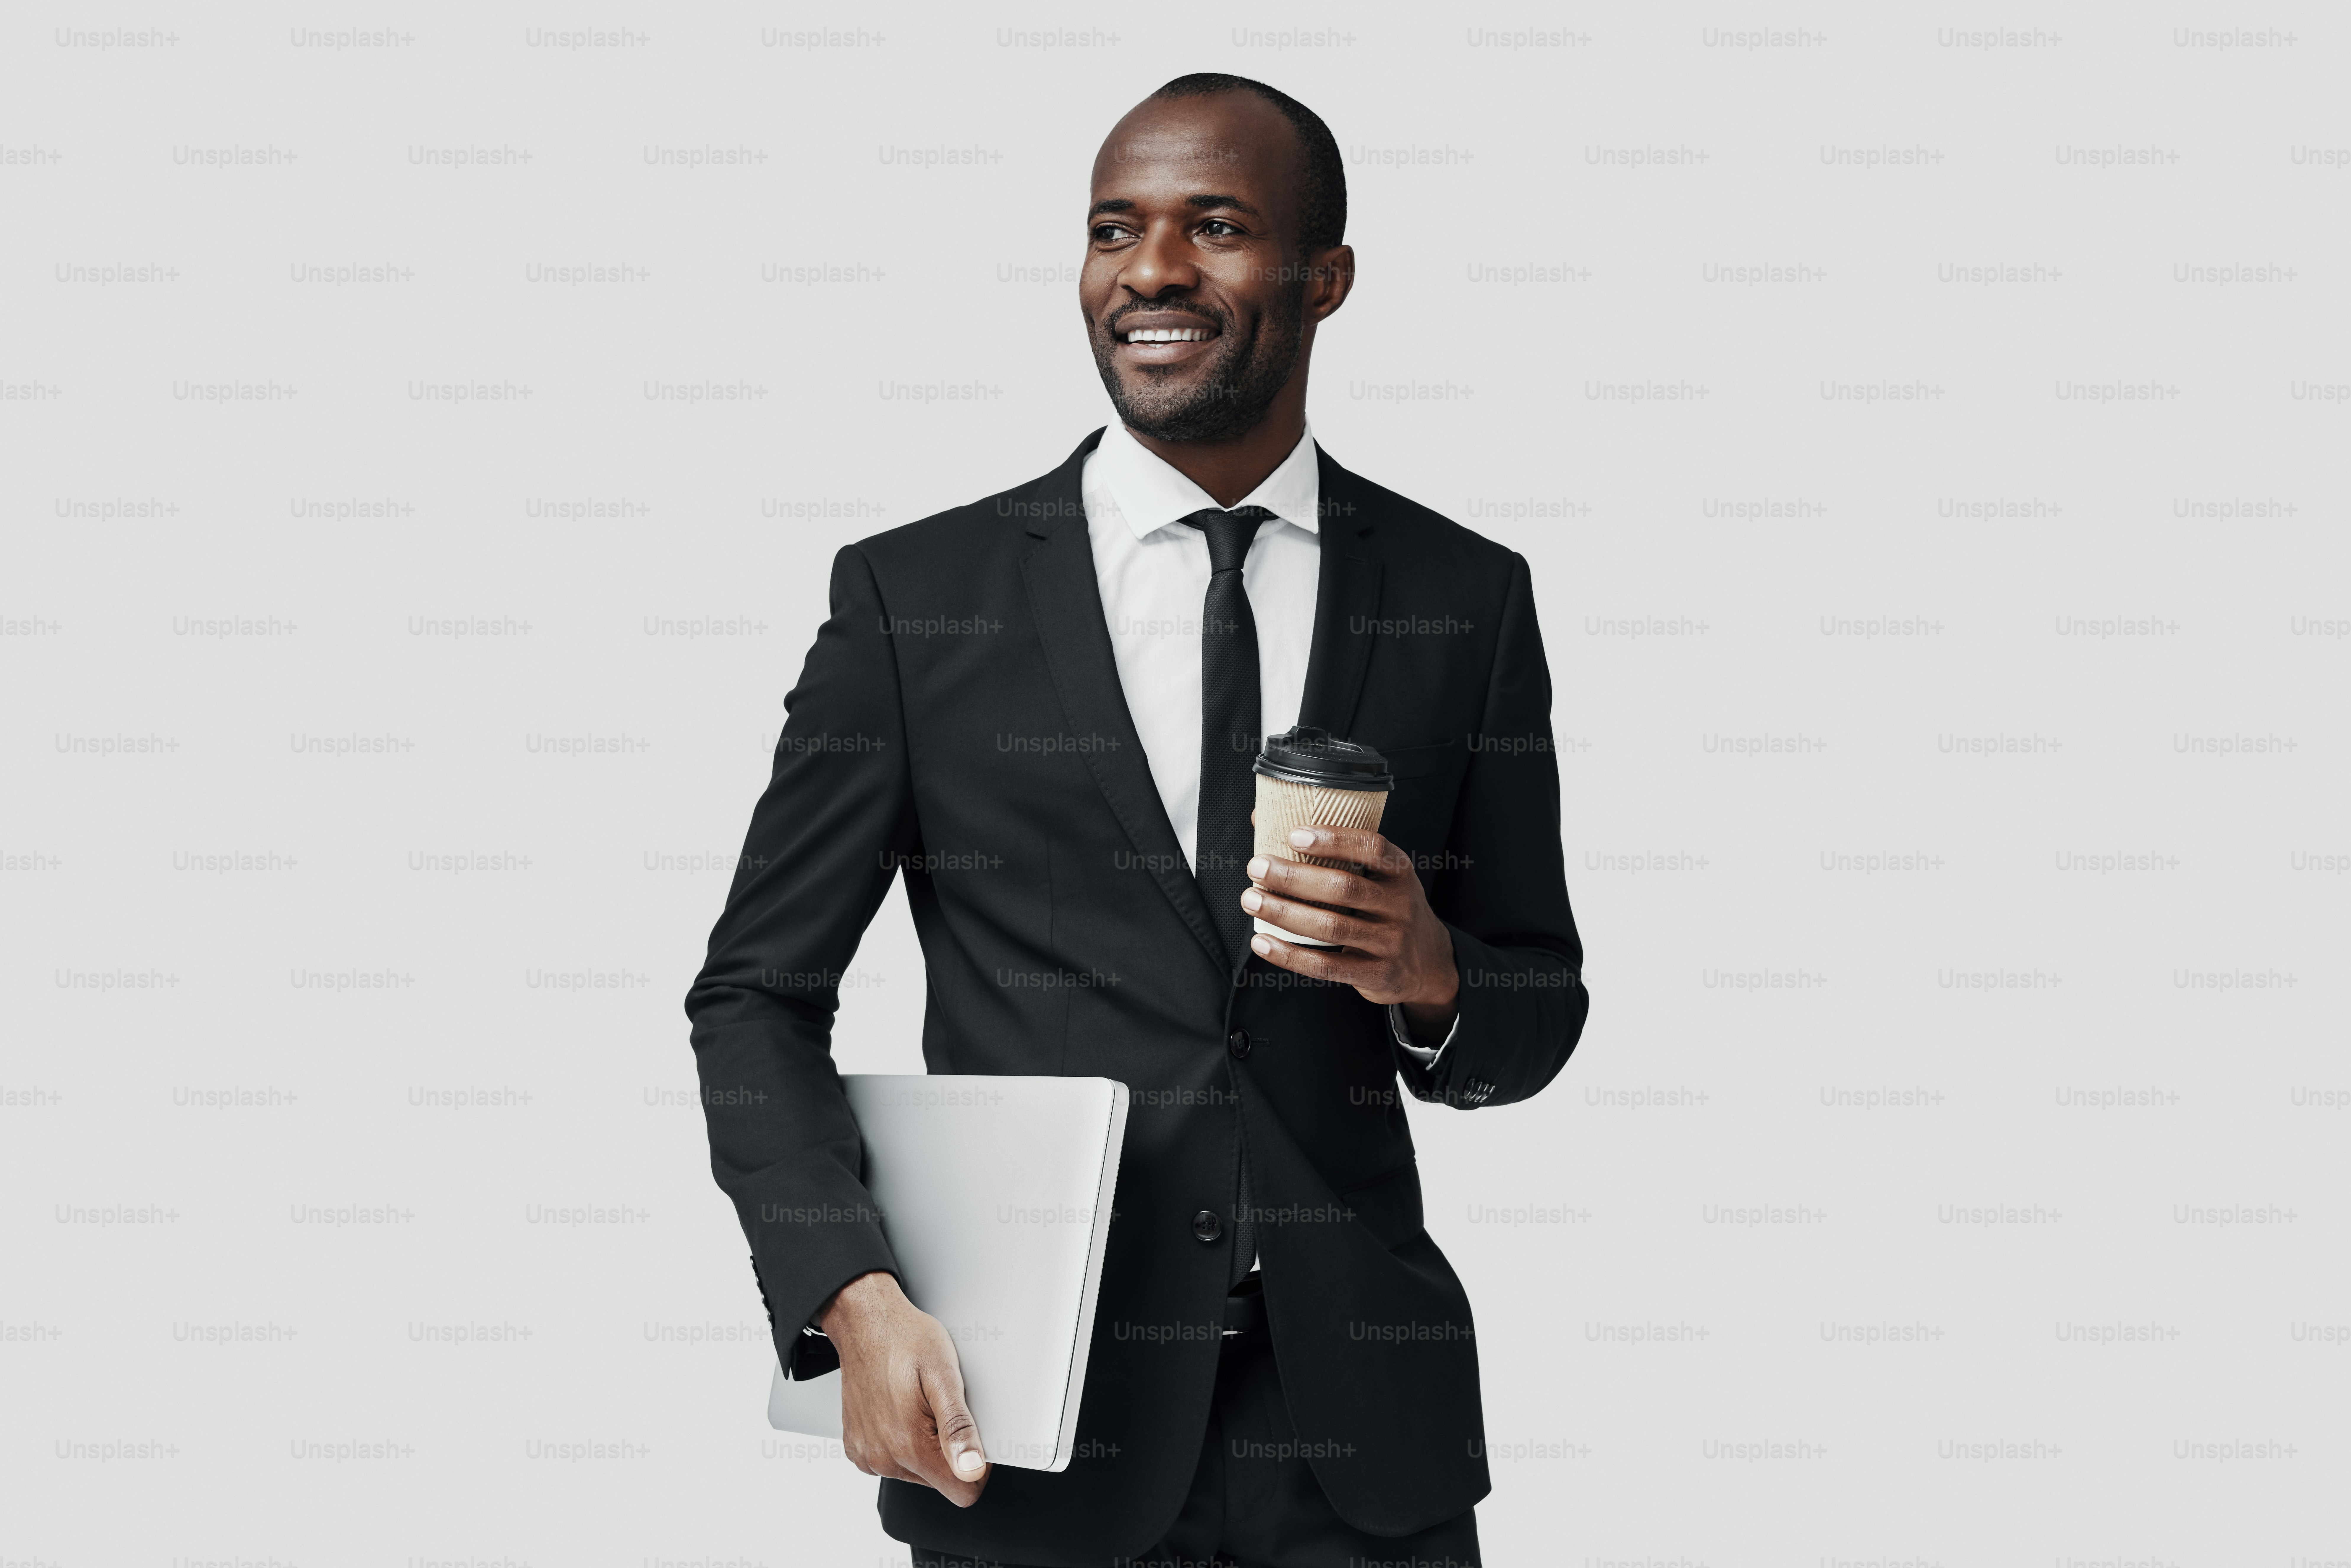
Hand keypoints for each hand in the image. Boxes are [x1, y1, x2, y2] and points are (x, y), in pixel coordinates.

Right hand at [818, 1270, 989, 1503]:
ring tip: (918, 1403)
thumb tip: (972, 1469)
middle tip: (939, 1406)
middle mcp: (884, 1458)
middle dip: (947, 1449)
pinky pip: (891, 1461)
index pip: (962, 1491)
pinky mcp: (857, 1449)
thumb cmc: (904, 1340)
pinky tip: (899, 1408)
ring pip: (916, 1472)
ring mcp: (867, 1455)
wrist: (864, 1323)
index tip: (971, 1433)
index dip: (977, 1465)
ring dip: (923, 1443)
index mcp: (909, 1445)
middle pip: (939, 1481)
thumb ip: (958, 1427)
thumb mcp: (944, 1375)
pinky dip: (900, 1439)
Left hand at [1241, 826, 1459, 1037]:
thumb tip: (1264, 819)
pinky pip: (1327, 966)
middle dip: (1294, 877)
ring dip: (1285, 913)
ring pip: (1331, 927)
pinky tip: (1263, 943)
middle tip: (1257, 867)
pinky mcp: (1376, 974)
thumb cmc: (1389, 910)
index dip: (1334, 840)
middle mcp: (1399, 905)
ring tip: (1252, 900)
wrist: (1429, 963)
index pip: (1372, 848)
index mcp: (1399, 873)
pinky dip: (1290, 956)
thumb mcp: (1381, 878)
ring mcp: (1390, 942)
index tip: (1294, 834)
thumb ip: (1335, 853)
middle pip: (1344, 888)